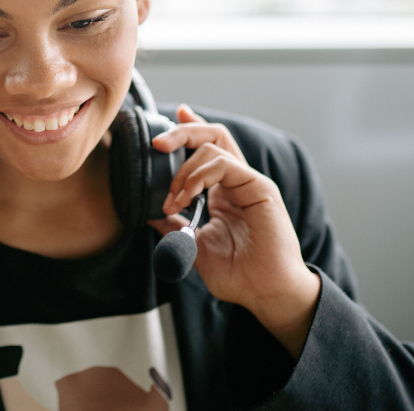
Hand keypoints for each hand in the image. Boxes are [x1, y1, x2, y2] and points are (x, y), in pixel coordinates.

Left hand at [150, 105, 320, 357]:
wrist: (266, 293)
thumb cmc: (239, 275)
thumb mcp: (194, 247)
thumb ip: (173, 227)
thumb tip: (147, 213)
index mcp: (223, 191)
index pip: (207, 149)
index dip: (189, 130)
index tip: (170, 121)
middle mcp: (237, 181)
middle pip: (211, 136)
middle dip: (181, 132)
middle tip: (156, 144)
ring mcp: (249, 182)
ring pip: (214, 145)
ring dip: (183, 169)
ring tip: (173, 200)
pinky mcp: (259, 188)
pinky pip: (224, 164)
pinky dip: (198, 175)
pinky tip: (186, 197)